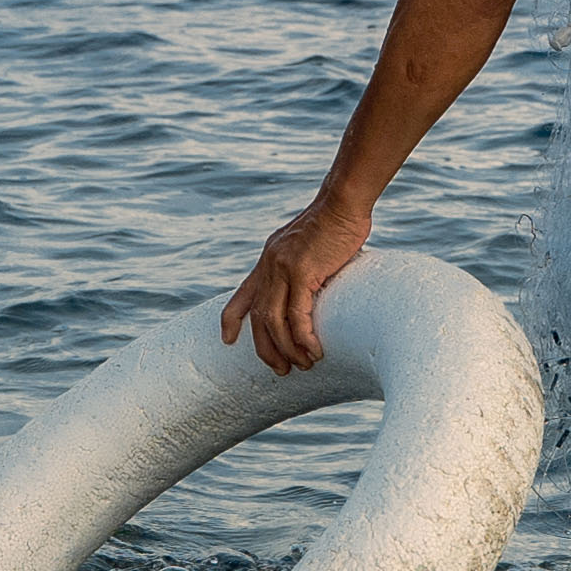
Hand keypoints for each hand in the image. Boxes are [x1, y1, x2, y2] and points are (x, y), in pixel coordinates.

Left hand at [222, 195, 369, 375]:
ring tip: (303, 365)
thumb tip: (316, 287)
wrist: (343, 201)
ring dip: (287, 349)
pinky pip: (298, 315)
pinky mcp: (302, 272)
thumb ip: (305, 267)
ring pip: (274, 321)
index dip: (231, 319)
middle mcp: (269, 265)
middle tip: (280, 370)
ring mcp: (283, 268)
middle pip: (258, 317)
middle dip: (265, 349)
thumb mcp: (309, 246)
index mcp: (268, 260)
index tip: (227, 340)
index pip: (242, 294)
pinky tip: (315, 351)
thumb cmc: (335, 222)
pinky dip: (304, 338)